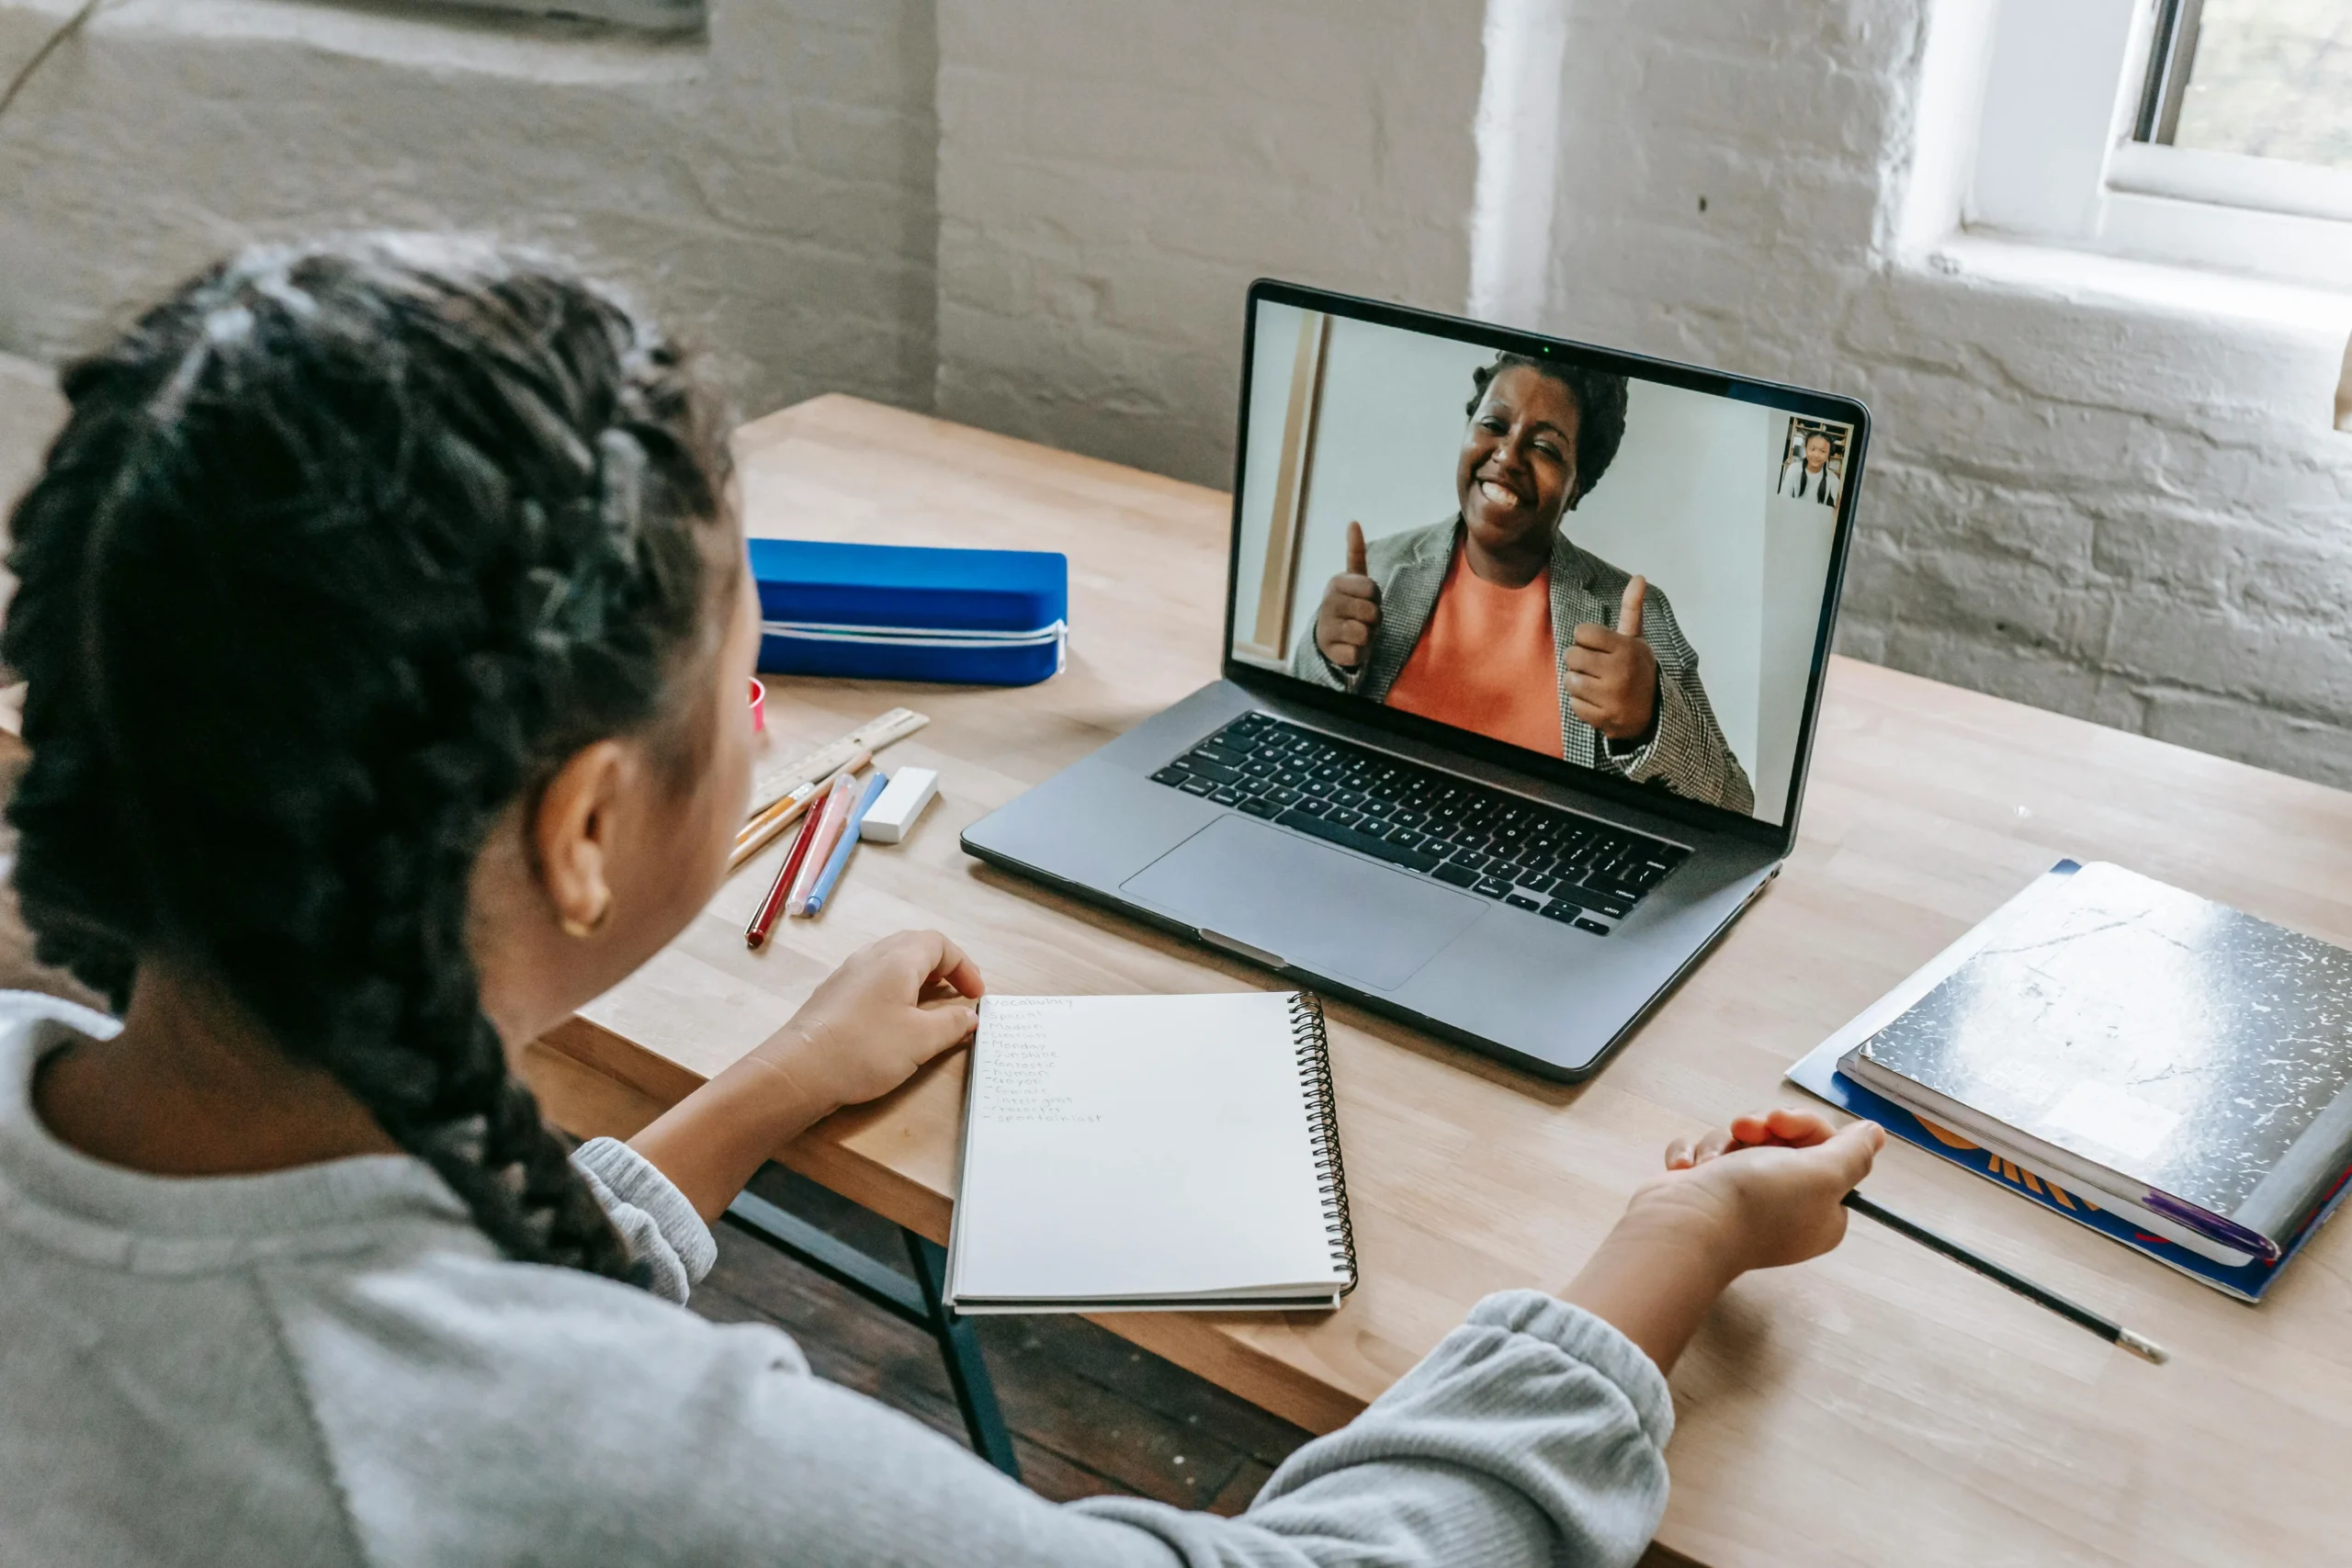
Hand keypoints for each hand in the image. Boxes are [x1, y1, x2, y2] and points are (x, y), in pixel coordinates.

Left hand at [626, 930, 983, 1219]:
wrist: (800, 1070)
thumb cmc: (865, 1050)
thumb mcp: (922, 1040)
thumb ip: (952, 1023)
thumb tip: (970, 1015)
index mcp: (898, 959)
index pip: (940, 944)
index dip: (965, 967)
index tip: (976, 996)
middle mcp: (872, 957)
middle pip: (915, 947)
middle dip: (943, 968)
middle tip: (957, 995)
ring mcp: (848, 974)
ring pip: (892, 963)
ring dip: (918, 980)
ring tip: (930, 1008)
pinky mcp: (833, 995)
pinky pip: (873, 980)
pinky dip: (895, 991)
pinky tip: (895, 1021)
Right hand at [1312, 521, 1380, 671]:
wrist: (1329, 637)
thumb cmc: (1349, 605)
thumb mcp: (1353, 580)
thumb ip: (1355, 553)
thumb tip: (1353, 522)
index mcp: (1336, 583)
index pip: (1373, 589)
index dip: (1376, 597)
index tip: (1367, 599)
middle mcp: (1328, 603)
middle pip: (1372, 612)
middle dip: (1375, 619)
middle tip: (1363, 619)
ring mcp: (1326, 627)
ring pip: (1365, 634)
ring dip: (1368, 637)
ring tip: (1357, 633)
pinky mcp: (1329, 651)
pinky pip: (1358, 653)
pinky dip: (1360, 653)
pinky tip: (1350, 647)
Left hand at [1565, 576, 1659, 740]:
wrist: (1653, 712)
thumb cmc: (1637, 669)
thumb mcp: (1636, 639)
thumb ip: (1632, 609)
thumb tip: (1638, 577)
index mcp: (1626, 648)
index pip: (1582, 632)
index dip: (1585, 638)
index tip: (1597, 646)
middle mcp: (1619, 671)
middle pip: (1571, 655)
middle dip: (1578, 660)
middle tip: (1594, 666)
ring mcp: (1610, 697)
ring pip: (1569, 680)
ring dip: (1577, 682)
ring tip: (1594, 683)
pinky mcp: (1603, 718)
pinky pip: (1573, 704)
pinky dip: (1581, 704)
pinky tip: (1597, 701)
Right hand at [1642, 1107, 1885, 1275]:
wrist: (1685, 1225)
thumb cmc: (1757, 1202)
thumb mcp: (1823, 1173)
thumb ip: (1854, 1152)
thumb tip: (1874, 1134)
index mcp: (1821, 1210)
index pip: (1825, 1150)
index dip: (1803, 1127)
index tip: (1781, 1123)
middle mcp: (1785, 1207)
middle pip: (1781, 1142)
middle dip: (1758, 1129)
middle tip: (1745, 1131)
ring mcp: (1741, 1201)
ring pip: (1738, 1144)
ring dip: (1722, 1143)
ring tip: (1711, 1163)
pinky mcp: (1704, 1193)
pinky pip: (1703, 1156)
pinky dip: (1693, 1157)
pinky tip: (1687, 1170)